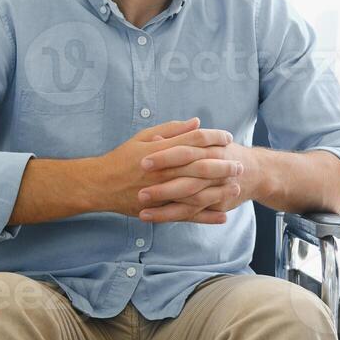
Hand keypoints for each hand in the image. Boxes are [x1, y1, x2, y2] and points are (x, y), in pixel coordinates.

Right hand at [95, 118, 241, 223]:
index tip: (228, 138)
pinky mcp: (160, 209)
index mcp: (161, 150)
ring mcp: (162, 192)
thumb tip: (196, 122)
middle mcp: (164, 170)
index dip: (214, 138)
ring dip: (219, 190)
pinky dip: (206, 216)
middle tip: (239, 164)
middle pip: (200, 166)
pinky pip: (187, 214)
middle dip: (223, 165)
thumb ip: (171, 129)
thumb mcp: (144, 136)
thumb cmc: (123, 158)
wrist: (100, 184)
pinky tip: (223, 216)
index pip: (194, 140)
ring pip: (197, 192)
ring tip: (236, 188)